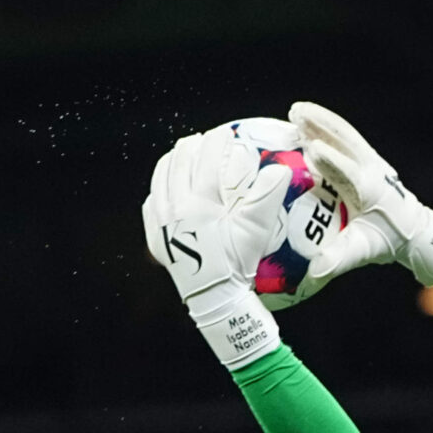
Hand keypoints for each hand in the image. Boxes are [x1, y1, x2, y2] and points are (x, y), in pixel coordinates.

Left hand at [141, 131, 290, 368]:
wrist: (214, 299)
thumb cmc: (238, 264)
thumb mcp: (257, 231)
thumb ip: (267, 197)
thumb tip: (279, 169)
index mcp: (201, 202)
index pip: (208, 158)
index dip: (218, 140)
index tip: (227, 132)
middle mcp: (175, 206)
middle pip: (180, 161)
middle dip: (193, 145)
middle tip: (204, 140)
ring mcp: (161, 221)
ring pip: (162, 177)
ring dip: (173, 161)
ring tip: (184, 154)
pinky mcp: (154, 235)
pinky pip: (152, 201)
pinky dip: (161, 187)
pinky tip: (170, 186)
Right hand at [288, 102, 432, 286]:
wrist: (412, 228)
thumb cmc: (385, 239)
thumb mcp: (363, 250)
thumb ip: (339, 258)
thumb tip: (315, 271)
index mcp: (372, 191)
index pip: (349, 173)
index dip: (331, 161)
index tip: (312, 149)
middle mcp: (372, 170)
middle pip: (347, 142)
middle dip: (322, 127)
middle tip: (296, 115)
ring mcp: (370, 160)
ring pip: (345, 134)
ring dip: (322, 121)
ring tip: (296, 111)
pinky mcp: (366, 157)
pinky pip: (345, 137)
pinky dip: (326, 126)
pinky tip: (305, 119)